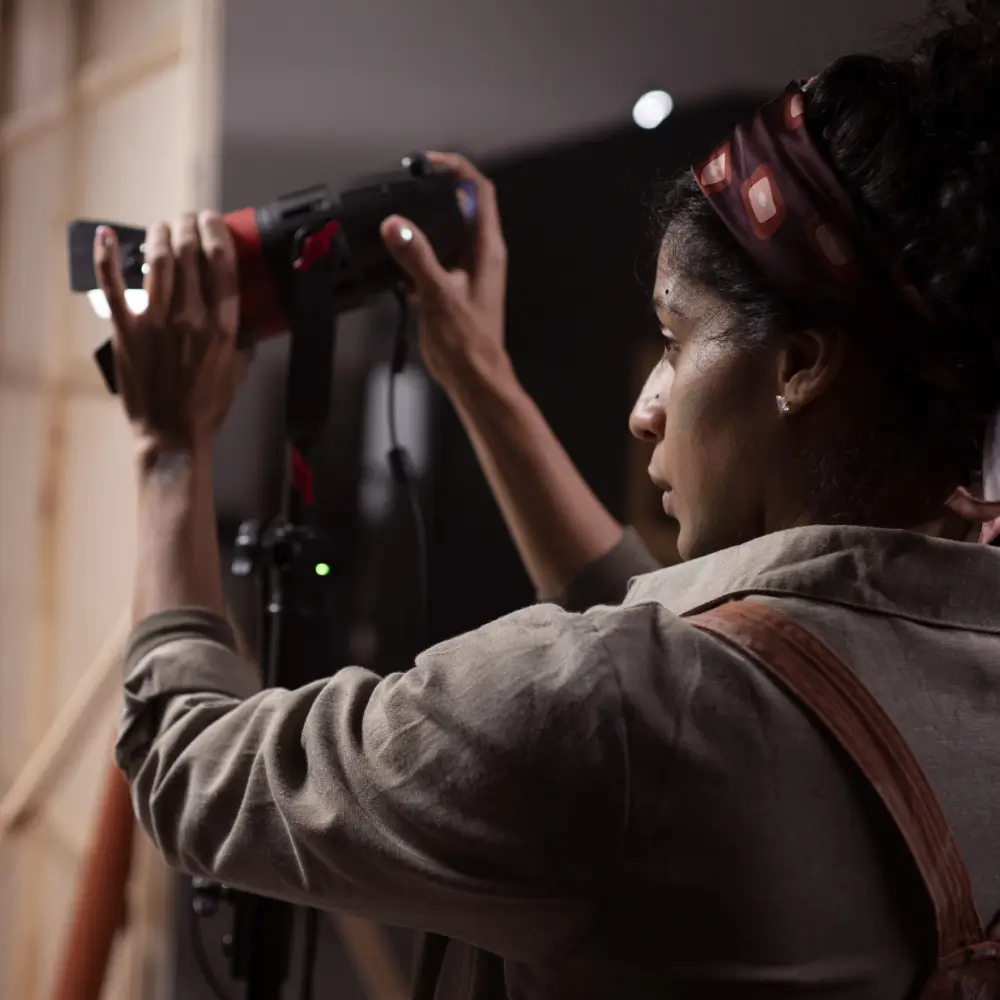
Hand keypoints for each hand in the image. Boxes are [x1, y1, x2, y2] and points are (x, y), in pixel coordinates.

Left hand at [94, 212, 247, 455]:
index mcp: (222, 326)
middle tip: (187, 220)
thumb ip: (241, 341)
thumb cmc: (206, 407)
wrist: (172, 433)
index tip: (214, 220)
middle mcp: (191, 318)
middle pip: (190, 253)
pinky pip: (113, 286)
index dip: (217, 232)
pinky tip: (106, 235)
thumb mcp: (238, 371)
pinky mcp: (128, 331)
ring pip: (158, 260)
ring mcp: (157, 322)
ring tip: (162, 226)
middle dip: (188, 226)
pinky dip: (107, 257)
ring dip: (160, 234)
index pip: (222, 264)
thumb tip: (244, 321)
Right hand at [380, 152, 509, 390]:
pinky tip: (396, 264)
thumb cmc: (470, 343)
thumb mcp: (439, 295)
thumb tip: (396, 226)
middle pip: (461, 206)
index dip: (456, 168)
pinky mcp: (453, 288)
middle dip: (434, 192)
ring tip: (396, 222)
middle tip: (406, 186)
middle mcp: (480, 256)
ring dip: (422, 224)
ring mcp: (467, 272)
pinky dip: (415, 254)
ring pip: (445, 233)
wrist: (473, 378)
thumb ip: (417, 257)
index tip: (428, 163)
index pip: (478, 191)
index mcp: (486, 249)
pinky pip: (434, 259)